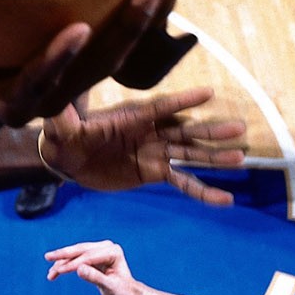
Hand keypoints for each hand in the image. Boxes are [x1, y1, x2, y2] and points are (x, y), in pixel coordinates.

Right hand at [0, 0, 185, 126]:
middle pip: (102, 68)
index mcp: (12, 101)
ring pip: (124, 54)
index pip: (42, 85)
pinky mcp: (86, 62)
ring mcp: (74, 80)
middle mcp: (53, 95)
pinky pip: (120, 33)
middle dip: (130, 29)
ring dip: (150, 14)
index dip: (60, 60)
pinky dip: (139, 2)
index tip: (78, 29)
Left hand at [41, 91, 245, 206]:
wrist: (66, 157)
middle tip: (239, 128)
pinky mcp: (153, 172)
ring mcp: (154, 151)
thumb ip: (63, 114)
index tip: (207, 93)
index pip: (160, 108)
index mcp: (130, 117)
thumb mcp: (60, 125)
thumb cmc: (63, 135)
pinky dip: (203, 191)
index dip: (182, 102)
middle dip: (211, 131)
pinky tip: (225, 200)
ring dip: (215, 158)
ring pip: (190, 154)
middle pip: (185, 131)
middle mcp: (148, 131)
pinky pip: (183, 182)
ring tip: (241, 159)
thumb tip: (53, 99)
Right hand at [44, 239, 143, 294]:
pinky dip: (66, 264)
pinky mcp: (93, 254)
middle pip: (80, 249)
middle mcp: (106, 247)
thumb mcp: (109, 287)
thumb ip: (95, 278)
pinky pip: (76, 257)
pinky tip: (56, 271)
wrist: (127, 293)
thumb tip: (78, 269)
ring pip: (76, 253)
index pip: (88, 257)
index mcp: (113, 251)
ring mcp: (100, 249)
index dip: (72, 264)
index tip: (58, 271)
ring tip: (50, 274)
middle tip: (47, 257)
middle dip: (63, 255)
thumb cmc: (122, 291)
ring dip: (62, 262)